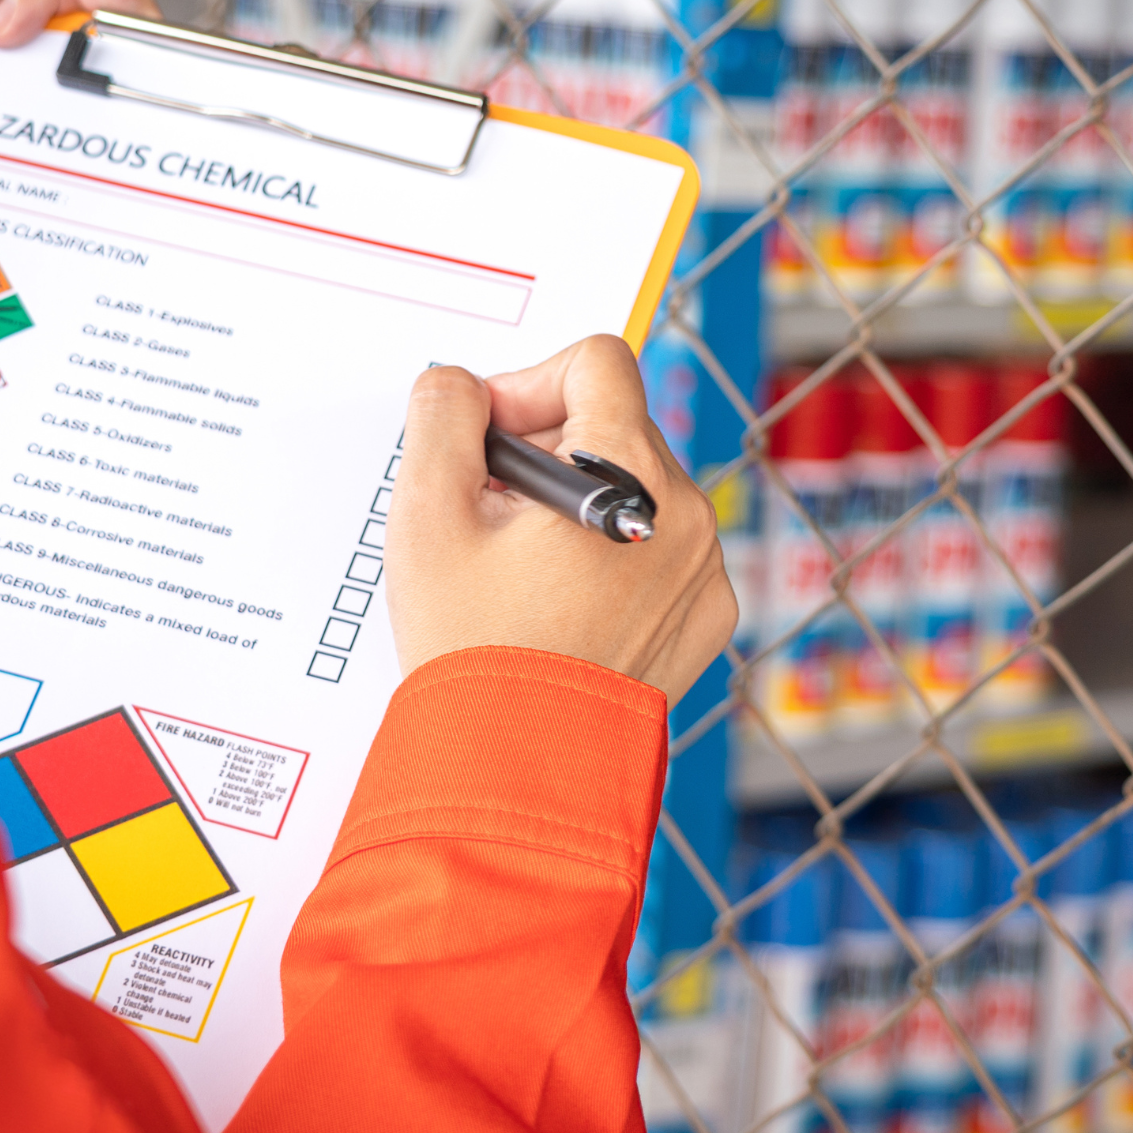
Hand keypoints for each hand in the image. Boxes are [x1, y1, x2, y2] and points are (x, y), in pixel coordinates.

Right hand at [388, 335, 736, 704]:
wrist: (515, 770)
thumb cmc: (473, 648)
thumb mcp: (427, 514)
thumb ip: (441, 418)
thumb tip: (461, 386)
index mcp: (629, 472)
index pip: (596, 361)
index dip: (529, 384)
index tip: (491, 439)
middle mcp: (687, 514)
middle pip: (615, 427)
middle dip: (548, 451)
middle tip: (491, 514)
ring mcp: (704, 571)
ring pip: (637, 490)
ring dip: (578, 505)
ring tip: (522, 568)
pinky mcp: (706, 619)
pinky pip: (660, 552)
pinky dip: (612, 559)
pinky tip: (561, 605)